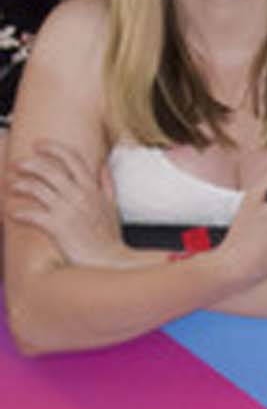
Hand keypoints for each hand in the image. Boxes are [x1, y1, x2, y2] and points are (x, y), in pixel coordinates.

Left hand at [4, 138, 128, 266]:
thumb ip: (107, 183)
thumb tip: (102, 164)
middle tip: (17, 164)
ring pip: (36, 188)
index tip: (38, 145)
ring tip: (12, 185)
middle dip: (28, 163)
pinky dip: (19, 212)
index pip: (71, 158)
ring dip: (20, 184)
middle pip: (48, 169)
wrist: (111, 263)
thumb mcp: (113, 207)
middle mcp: (78, 196)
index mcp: (91, 189)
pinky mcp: (57, 228)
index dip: (52, 148)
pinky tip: (12, 213)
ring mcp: (67, 211)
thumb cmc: (110, 238)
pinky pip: (31, 214)